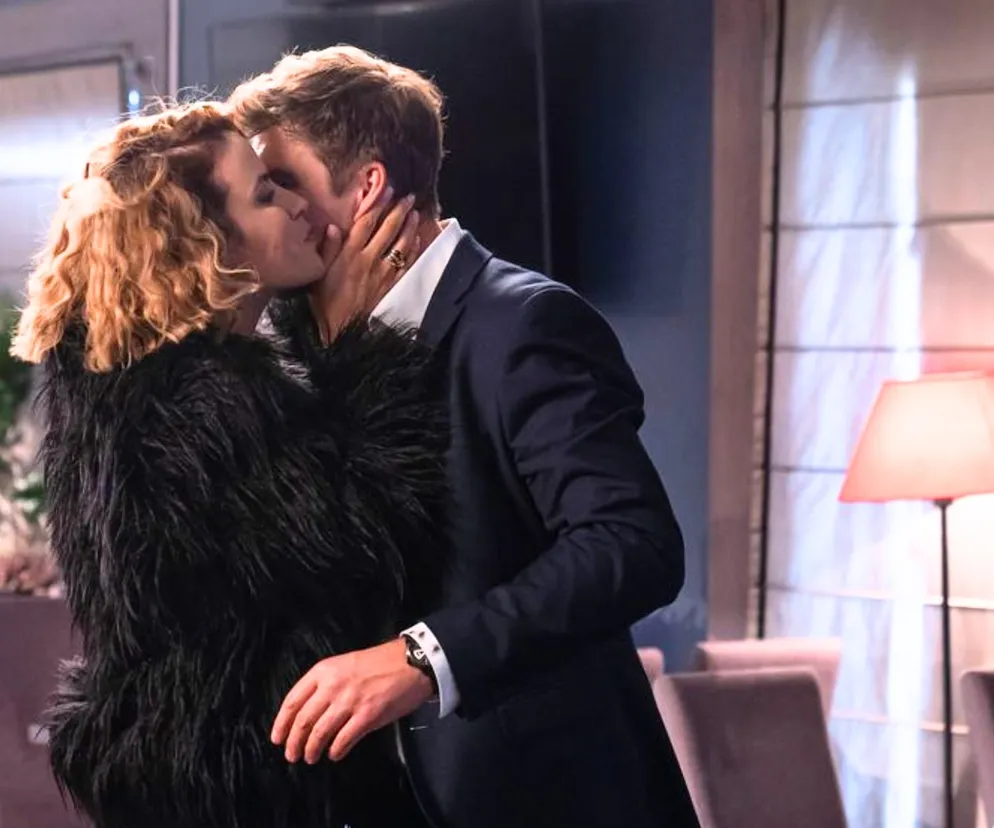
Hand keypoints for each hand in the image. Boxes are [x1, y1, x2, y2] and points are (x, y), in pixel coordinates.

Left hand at [271, 638, 433, 763]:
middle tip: (292, 755)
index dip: (282, 724)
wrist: (411, 662)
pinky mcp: (367, 716)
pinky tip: (335, 754)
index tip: (277, 739)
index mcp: (324, 671)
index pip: (293, 701)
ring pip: (319, 733)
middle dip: (294, 743)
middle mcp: (333, 686)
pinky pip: (343, 740)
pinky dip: (335, 751)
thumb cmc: (379, 663)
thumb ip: (326, 684)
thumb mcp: (345, 664)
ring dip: (312, 750)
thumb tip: (309, 713)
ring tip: (311, 758)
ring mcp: (350, 701)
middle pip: (303, 721)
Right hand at [310, 189, 420, 341]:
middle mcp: (368, 259)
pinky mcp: (390, 286)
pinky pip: (406, 264)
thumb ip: (326, 249)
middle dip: (399, 211)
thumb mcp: (318, 273)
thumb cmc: (323, 301)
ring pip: (401, 244)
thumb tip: (333, 226)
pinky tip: (417, 239)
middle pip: (387, 229)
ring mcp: (382, 272)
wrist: (339, 330)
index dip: (377, 204)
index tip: (386, 189)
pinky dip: (413, 250)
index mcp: (349, 253)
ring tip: (416, 213)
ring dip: (410, 227)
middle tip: (408, 196)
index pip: (366, 222)